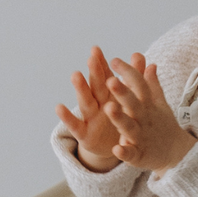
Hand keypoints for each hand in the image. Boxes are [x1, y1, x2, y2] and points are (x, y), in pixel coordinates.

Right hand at [55, 47, 122, 172]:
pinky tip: (58, 107)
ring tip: (76, 75)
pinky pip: (75, 125)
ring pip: (85, 102)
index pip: (105, 76)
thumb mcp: (126, 99)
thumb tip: (139, 54)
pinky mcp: (84, 134)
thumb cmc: (118, 118)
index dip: (101, 64)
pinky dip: (67, 117)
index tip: (96, 49)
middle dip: (94, 72)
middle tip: (91, 58)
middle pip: (96, 86)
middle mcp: (97, 103)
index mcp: (108, 95)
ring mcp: (89, 118)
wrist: (113, 147)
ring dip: (81, 89)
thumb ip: (133, 77)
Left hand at [104, 52, 197, 173]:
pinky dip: (125, 153)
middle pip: (133, 103)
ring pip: (129, 127)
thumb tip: (149, 63)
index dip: (128, 72)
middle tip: (110, 80)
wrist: (176, 153)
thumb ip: (151, 84)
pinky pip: (131, 154)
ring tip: (109, 108)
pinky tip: (117, 148)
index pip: (139, 85)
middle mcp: (143, 119)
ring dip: (120, 118)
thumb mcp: (158, 103)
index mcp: (147, 105)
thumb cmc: (161, 125)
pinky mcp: (139, 156)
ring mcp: (141, 137)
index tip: (114, 60)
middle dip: (122, 92)